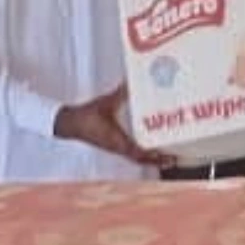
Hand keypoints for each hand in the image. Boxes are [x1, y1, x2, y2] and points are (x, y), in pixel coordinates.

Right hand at [52, 85, 171, 167]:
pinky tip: (152, 150)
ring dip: (151, 160)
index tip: (166, 156)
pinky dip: (143, 154)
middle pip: (141, 160)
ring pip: (137, 159)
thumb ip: (120, 93)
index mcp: (116, 140)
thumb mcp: (105, 102)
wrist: (70, 124)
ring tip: (167, 157)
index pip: (136, 152)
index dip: (151, 156)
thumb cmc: (87, 115)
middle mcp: (117, 147)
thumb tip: (131, 83)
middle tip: (174, 159)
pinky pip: (131, 154)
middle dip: (157, 161)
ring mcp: (116, 148)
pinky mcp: (114, 146)